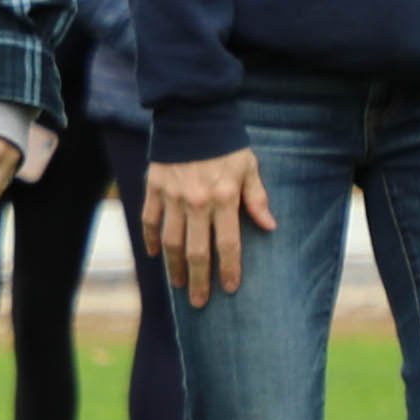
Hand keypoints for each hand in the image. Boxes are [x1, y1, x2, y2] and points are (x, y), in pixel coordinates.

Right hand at [139, 147, 269, 307]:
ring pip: (171, 241)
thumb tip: (269, 226)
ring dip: (174, 267)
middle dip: (199, 280)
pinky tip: (153, 255)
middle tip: (199, 302)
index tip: (230, 288)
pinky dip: (150, 239)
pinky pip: (149, 220)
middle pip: (197, 251)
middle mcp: (196, 203)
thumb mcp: (249, 168)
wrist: (193, 116)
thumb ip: (257, 199)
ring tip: (178, 285)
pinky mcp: (154, 189)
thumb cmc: (226, 144)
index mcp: (223, 199)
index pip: (228, 243)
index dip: (230, 269)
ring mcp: (172, 197)